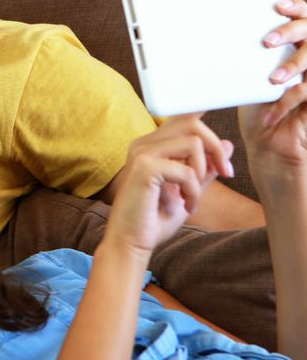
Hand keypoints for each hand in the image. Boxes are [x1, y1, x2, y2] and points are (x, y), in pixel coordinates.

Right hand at [106, 115, 229, 255]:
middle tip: (226, 173)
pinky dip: (194, 189)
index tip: (223, 152)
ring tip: (195, 195)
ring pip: (193, 140)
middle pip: (192, 121)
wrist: (132, 242)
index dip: (207, 121)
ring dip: (204, 170)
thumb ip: (205, 168)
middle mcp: (144, 144)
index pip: (182, 117)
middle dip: (216, 147)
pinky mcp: (144, 168)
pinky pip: (186, 169)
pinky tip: (187, 205)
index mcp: (151, 145)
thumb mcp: (188, 190)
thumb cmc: (154, 219)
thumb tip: (227, 144)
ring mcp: (141, 153)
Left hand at [242, 0, 306, 165]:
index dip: (295, 7)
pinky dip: (287, 101)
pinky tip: (271, 114)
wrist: (268, 144)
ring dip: (293, 65)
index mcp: (293, 46)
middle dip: (290, 31)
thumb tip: (206, 38)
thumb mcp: (246, 80)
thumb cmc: (256, 109)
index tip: (278, 6)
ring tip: (273, 79)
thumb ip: (242, 59)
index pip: (302, 15)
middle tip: (267, 41)